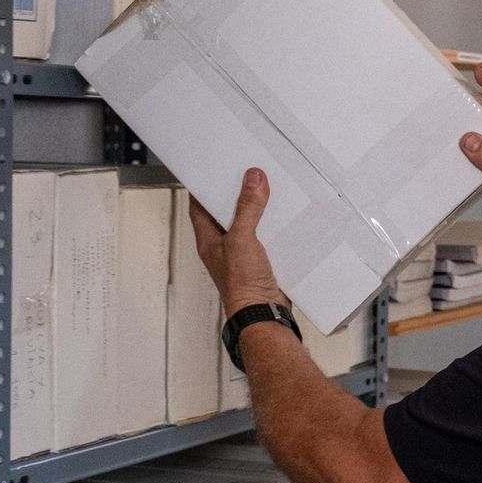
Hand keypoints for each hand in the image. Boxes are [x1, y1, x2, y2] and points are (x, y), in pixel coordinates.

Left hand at [188, 168, 288, 316]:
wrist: (264, 312)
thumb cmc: (242, 286)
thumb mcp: (241, 239)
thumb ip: (247, 208)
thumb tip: (252, 180)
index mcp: (209, 240)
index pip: (199, 207)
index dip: (204, 187)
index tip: (212, 170)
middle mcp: (224, 246)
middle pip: (226, 213)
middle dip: (236, 195)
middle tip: (246, 175)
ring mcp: (242, 254)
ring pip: (248, 224)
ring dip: (257, 210)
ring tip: (266, 190)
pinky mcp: (261, 261)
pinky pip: (266, 237)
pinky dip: (273, 226)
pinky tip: (282, 217)